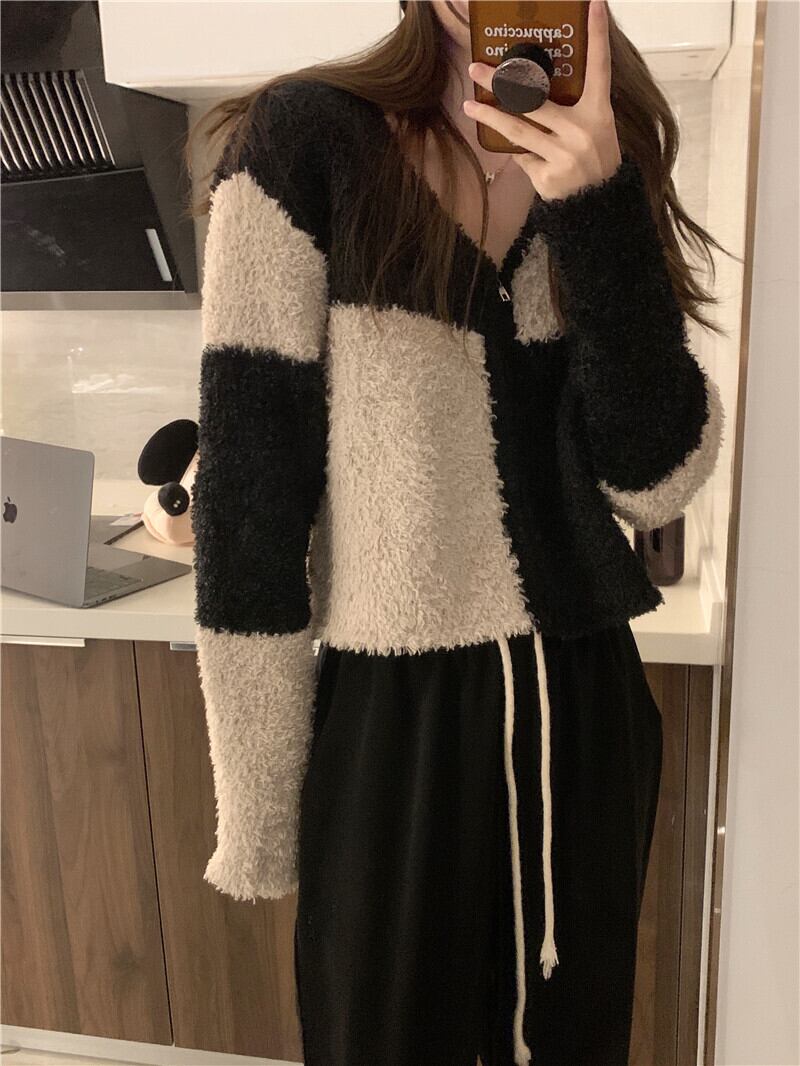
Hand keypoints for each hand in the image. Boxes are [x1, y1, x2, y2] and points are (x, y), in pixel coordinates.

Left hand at [463, 0, 621, 201]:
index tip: (594, 3)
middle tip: (477, 68)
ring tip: (469, 104)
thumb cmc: (594, 160)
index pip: (599, 67)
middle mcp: (582, 131)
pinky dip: (518, 151)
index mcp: (599, 113)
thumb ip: (574, 108)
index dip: (597, 34)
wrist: (598, 208)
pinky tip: (516, 151)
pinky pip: (523, 156)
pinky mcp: (547, 177)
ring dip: (490, 116)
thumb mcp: (596, 129)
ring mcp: (563, 156)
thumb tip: (536, 84)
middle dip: (503, 82)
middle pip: (536, 99)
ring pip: (519, 130)